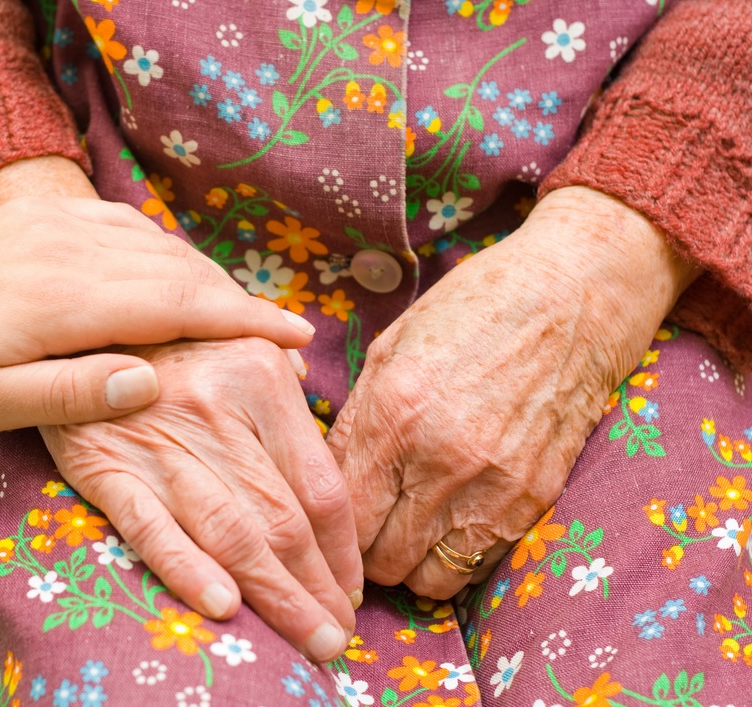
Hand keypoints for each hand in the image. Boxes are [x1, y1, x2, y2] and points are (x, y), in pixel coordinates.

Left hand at [0, 158, 315, 432]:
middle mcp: (71, 251)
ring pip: (159, 246)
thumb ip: (69, 394)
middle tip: (285, 336)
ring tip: (242, 314)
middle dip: (241, 302)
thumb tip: (152, 383)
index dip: (245, 321)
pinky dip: (166, 251)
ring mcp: (57, 227)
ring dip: (208, 278)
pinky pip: (126, 226)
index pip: (179, 305)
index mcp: (64, 301)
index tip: (297, 339)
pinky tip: (177, 273)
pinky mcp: (43, 218)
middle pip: (181, 271)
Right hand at [40, 337, 362, 661]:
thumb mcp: (229, 328)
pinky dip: (189, 571)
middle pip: (283, 520)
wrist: (69, 330)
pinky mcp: (106, 467)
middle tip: (338, 637)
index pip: (319, 484)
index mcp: (258, 375)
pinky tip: (226, 608)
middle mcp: (216, 409)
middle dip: (318, 589)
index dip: (343, 549)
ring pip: (232, 534)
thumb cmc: (161, 336)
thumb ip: (278, 364)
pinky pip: (153, 529)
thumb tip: (314, 379)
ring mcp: (160, 442)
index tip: (352, 587)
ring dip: (277, 598)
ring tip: (308, 640)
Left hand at [328, 187, 698, 597]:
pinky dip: (457, 557)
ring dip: (412, 564)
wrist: (571, 296)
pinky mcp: (534, 499)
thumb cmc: (471, 311)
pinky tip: (451, 523)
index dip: (331, 526)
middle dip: (366, 552)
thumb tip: (323, 477)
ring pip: (429, 579)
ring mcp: (492, 485)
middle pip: (382, 560)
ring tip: (409, 531)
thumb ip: (354, 422)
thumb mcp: (390, 350)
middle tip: (369, 528)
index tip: (334, 520)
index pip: (344, 516)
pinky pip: (480, 565)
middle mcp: (439, 460)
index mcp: (393, 416)